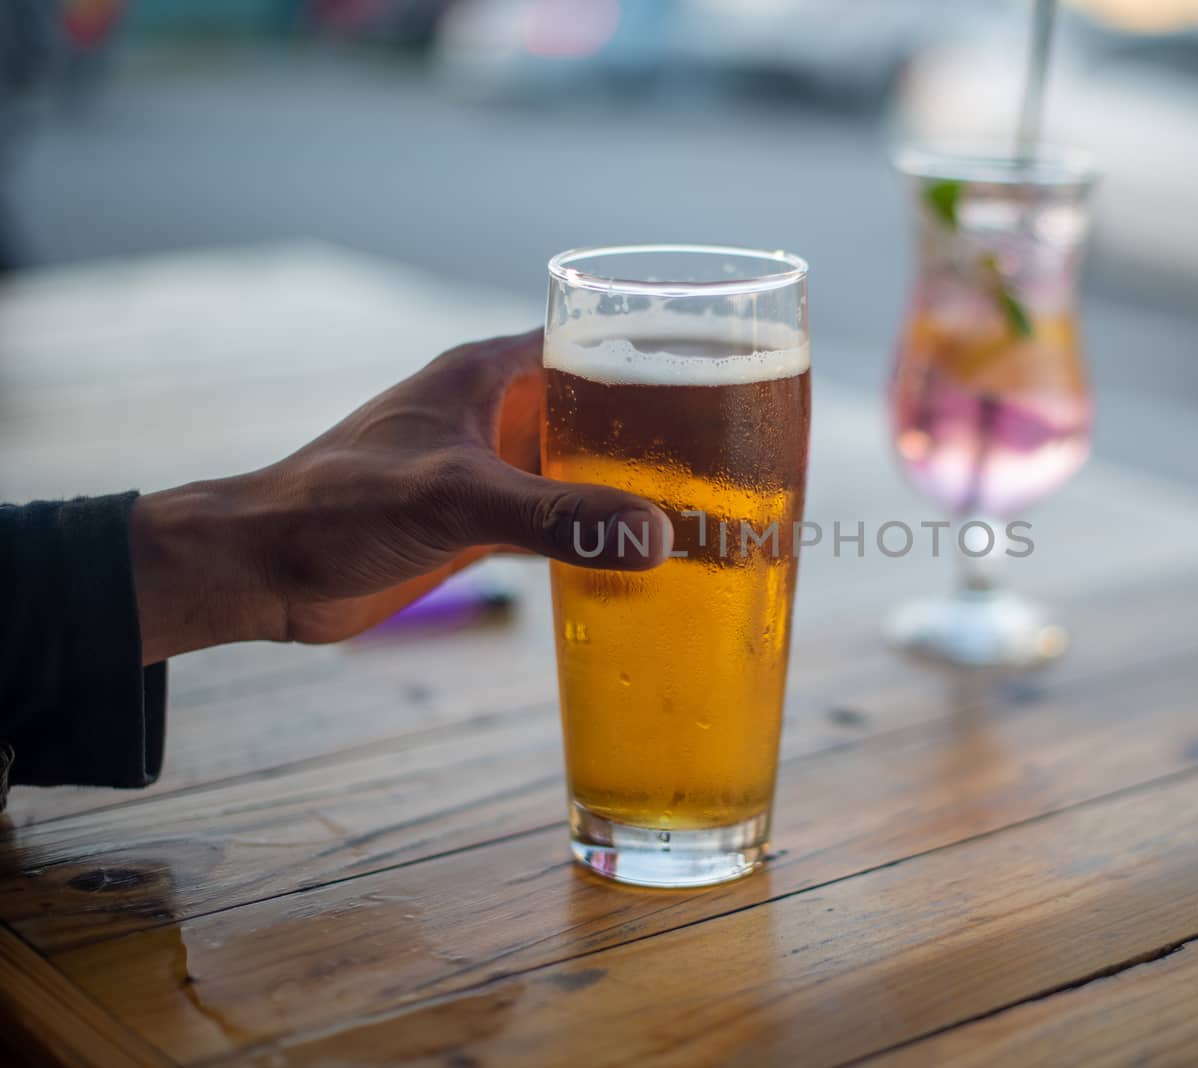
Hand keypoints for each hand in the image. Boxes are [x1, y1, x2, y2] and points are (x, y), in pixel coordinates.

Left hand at [129, 331, 671, 663]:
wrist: (259, 571)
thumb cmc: (336, 507)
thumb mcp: (455, 499)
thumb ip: (556, 517)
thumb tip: (662, 536)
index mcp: (487, 374)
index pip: (587, 336)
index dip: (652, 345)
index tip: (722, 368)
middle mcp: (494, 414)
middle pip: (599, 407)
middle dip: (662, 428)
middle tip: (737, 457)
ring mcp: (489, 471)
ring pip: (582, 470)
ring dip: (633, 488)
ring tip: (711, 511)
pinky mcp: (477, 526)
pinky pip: (558, 525)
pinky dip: (597, 540)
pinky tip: (643, 562)